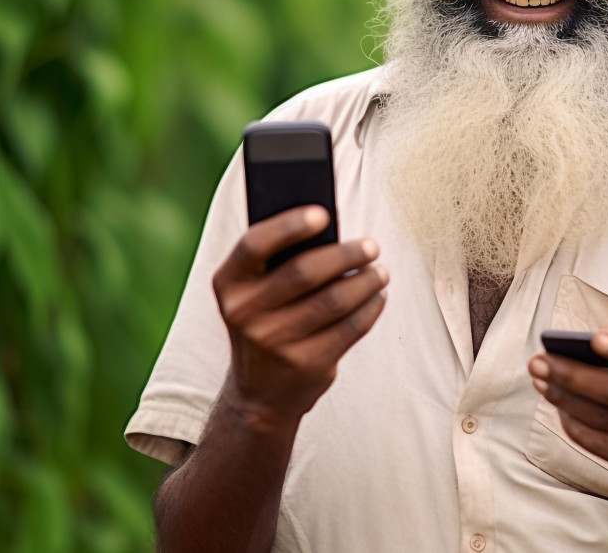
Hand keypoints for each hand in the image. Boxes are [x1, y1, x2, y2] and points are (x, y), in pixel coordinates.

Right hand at [213, 205, 387, 429]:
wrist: (260, 393)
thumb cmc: (266, 320)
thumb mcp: (256, 292)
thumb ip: (280, 260)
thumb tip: (330, 227)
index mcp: (228, 283)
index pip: (254, 245)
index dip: (289, 226)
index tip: (324, 213)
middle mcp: (244, 313)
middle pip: (304, 272)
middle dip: (345, 255)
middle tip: (372, 246)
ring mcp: (274, 342)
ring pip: (334, 300)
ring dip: (365, 281)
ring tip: (380, 271)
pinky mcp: (305, 365)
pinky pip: (350, 328)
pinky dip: (370, 308)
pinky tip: (377, 297)